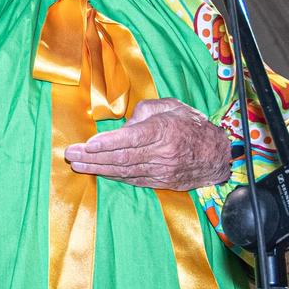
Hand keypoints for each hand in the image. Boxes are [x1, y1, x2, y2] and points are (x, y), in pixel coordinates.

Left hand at [62, 98, 232, 190]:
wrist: (217, 155)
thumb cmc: (191, 124)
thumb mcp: (171, 106)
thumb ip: (144, 112)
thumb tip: (122, 126)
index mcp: (165, 129)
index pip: (132, 138)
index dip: (108, 142)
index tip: (88, 144)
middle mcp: (162, 153)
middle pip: (122, 157)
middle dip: (93, 157)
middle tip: (71, 154)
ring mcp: (161, 170)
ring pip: (124, 171)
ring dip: (97, 168)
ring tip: (77, 164)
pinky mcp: (160, 182)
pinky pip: (132, 180)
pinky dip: (112, 176)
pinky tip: (97, 171)